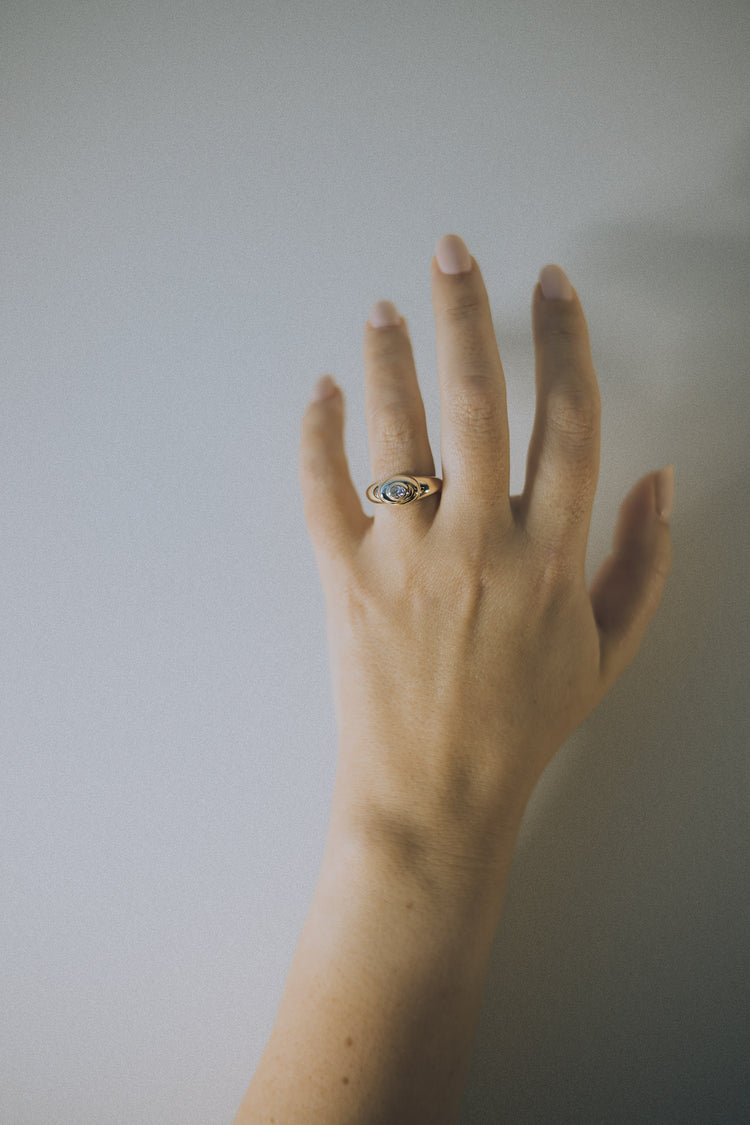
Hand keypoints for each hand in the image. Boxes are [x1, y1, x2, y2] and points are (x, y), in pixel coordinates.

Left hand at [299, 235, 672, 866]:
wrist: (436, 797)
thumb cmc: (524, 725)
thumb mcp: (607, 651)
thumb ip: (642, 563)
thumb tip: (660, 480)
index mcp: (552, 554)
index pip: (569, 419)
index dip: (565, 340)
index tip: (552, 284)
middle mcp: (481, 542)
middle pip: (477, 399)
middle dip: (467, 313)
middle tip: (451, 252)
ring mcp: (407, 560)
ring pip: (398, 431)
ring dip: (391, 357)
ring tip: (385, 308)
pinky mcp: (344, 581)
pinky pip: (322, 490)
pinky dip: (317, 435)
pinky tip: (322, 392)